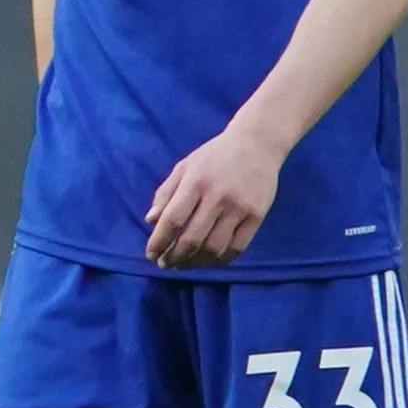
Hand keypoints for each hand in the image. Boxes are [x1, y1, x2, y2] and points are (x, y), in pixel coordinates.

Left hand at [144, 121, 284, 270]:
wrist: (257, 144)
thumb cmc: (215, 156)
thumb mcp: (185, 166)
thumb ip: (166, 192)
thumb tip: (150, 221)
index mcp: (195, 182)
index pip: (172, 219)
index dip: (159, 242)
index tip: (151, 255)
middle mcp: (217, 196)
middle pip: (192, 239)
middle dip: (175, 257)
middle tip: (166, 264)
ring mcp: (239, 208)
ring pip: (214, 248)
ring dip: (195, 263)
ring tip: (184, 264)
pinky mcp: (257, 216)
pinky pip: (237, 248)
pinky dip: (220, 260)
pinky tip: (209, 261)